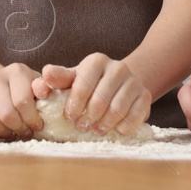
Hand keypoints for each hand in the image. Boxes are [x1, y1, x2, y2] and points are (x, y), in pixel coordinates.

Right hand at [0, 63, 43, 140]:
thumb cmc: (22, 90)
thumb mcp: (37, 87)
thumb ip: (45, 90)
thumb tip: (46, 92)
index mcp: (17, 71)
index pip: (22, 101)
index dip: (31, 119)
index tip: (36, 126)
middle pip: (6, 114)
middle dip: (18, 128)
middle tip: (24, 132)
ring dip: (3, 132)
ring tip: (11, 132)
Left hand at [34, 53, 150, 136]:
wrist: (121, 82)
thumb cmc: (91, 83)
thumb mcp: (73, 78)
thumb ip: (58, 78)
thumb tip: (45, 74)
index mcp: (97, 61)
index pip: (83, 84)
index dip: (74, 104)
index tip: (69, 117)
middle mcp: (118, 67)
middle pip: (100, 100)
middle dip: (88, 117)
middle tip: (82, 126)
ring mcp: (134, 81)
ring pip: (117, 109)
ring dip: (105, 124)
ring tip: (97, 129)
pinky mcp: (145, 96)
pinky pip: (135, 115)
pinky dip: (123, 126)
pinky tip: (116, 129)